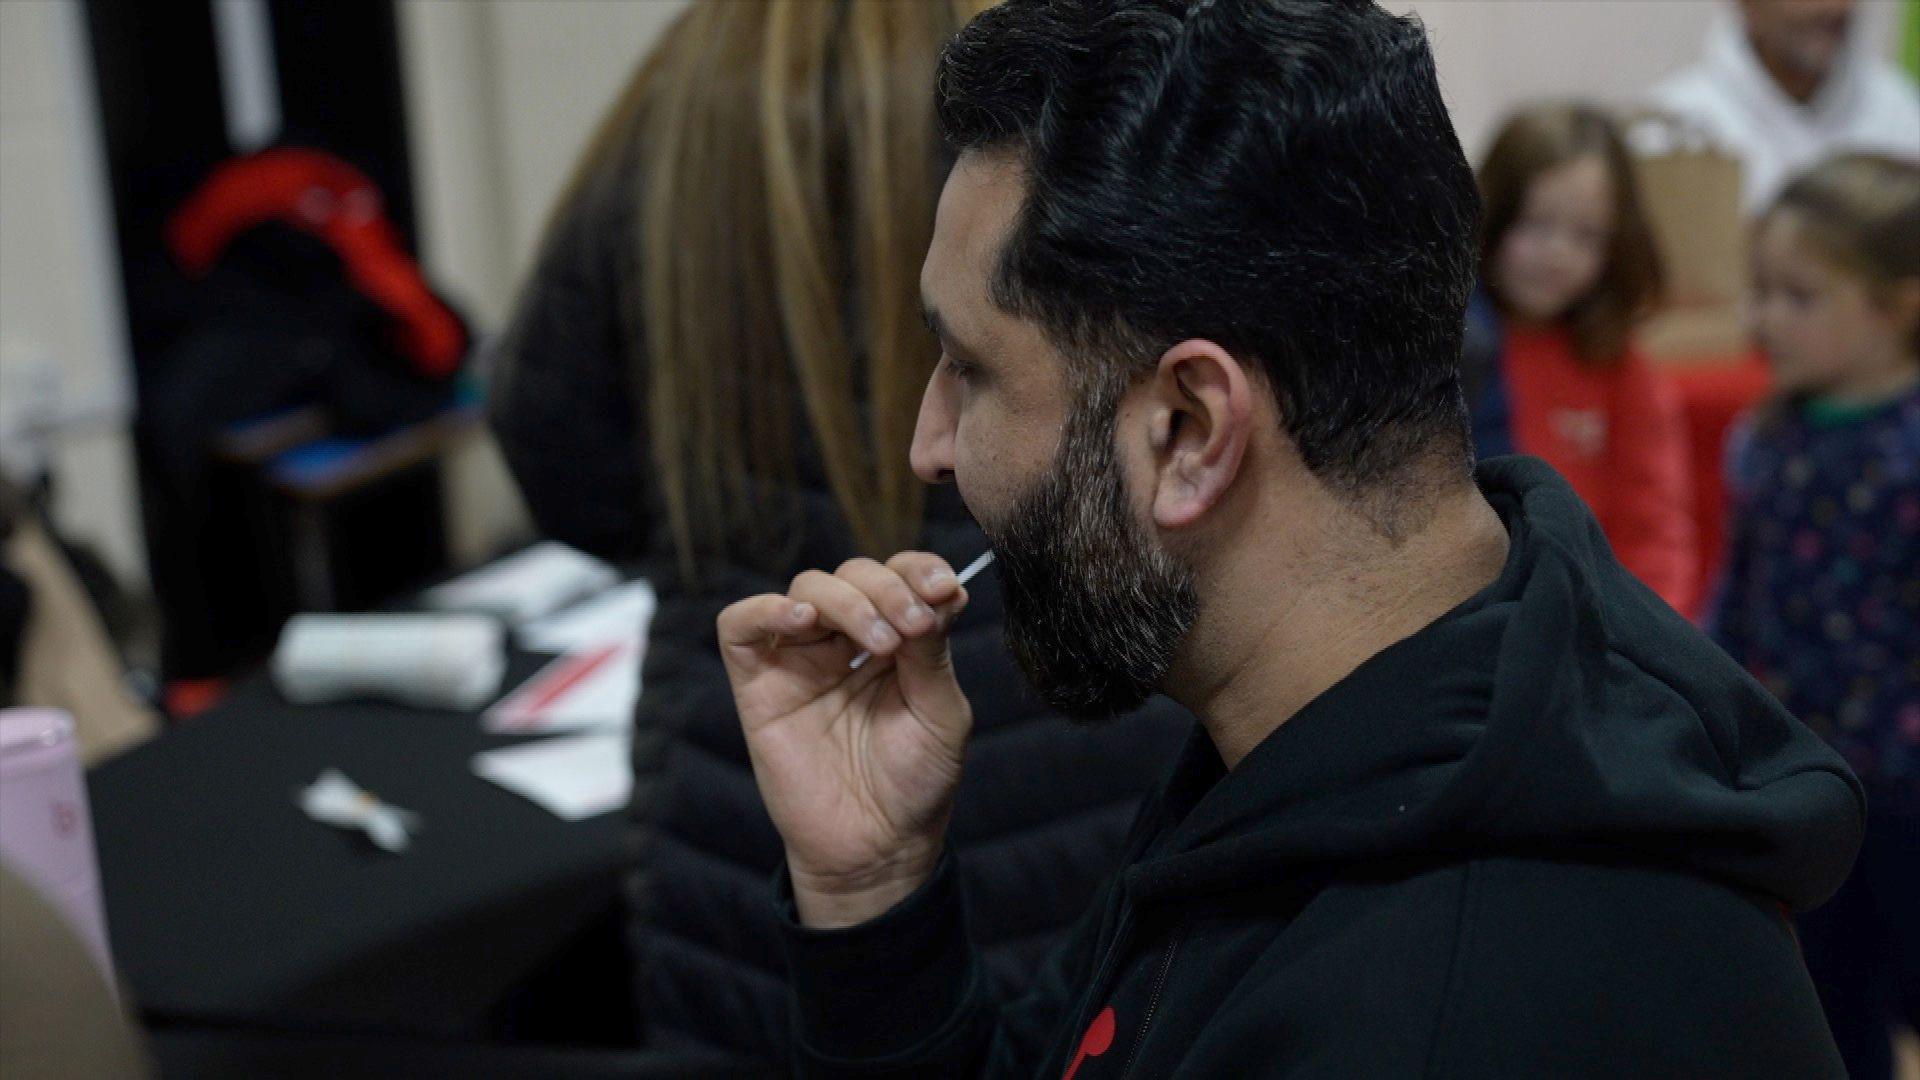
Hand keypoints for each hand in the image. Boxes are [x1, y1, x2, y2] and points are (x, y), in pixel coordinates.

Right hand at [718, 553, 971, 927]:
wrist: (875, 849)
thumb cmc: (915, 783)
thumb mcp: (941, 713)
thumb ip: (933, 651)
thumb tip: (935, 594)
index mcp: (897, 640)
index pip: (901, 575)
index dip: (919, 570)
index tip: (944, 589)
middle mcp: (847, 641)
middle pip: (856, 575)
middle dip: (888, 590)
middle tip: (912, 627)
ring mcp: (800, 659)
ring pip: (808, 589)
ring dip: (847, 601)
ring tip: (878, 642)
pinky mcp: (758, 683)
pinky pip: (741, 625)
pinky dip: (768, 609)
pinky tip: (805, 622)